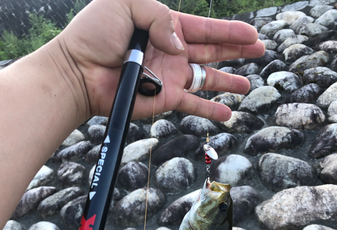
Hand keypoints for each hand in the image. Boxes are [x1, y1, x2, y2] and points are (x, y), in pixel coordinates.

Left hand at [53, 0, 264, 121]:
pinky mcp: (164, 97)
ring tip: (247, 85)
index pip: (205, 28)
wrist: (77, 71)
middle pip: (212, 51)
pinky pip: (192, 104)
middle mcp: (171, 51)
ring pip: (206, 78)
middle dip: (236, 51)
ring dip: (228, 82)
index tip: (251, 33)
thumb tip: (180, 46)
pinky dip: (210, 109)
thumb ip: (158, 17)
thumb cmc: (94, 34)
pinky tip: (227, 113)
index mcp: (165, 26)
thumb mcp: (126, 4)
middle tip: (259, 50)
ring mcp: (169, 76)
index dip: (230, 31)